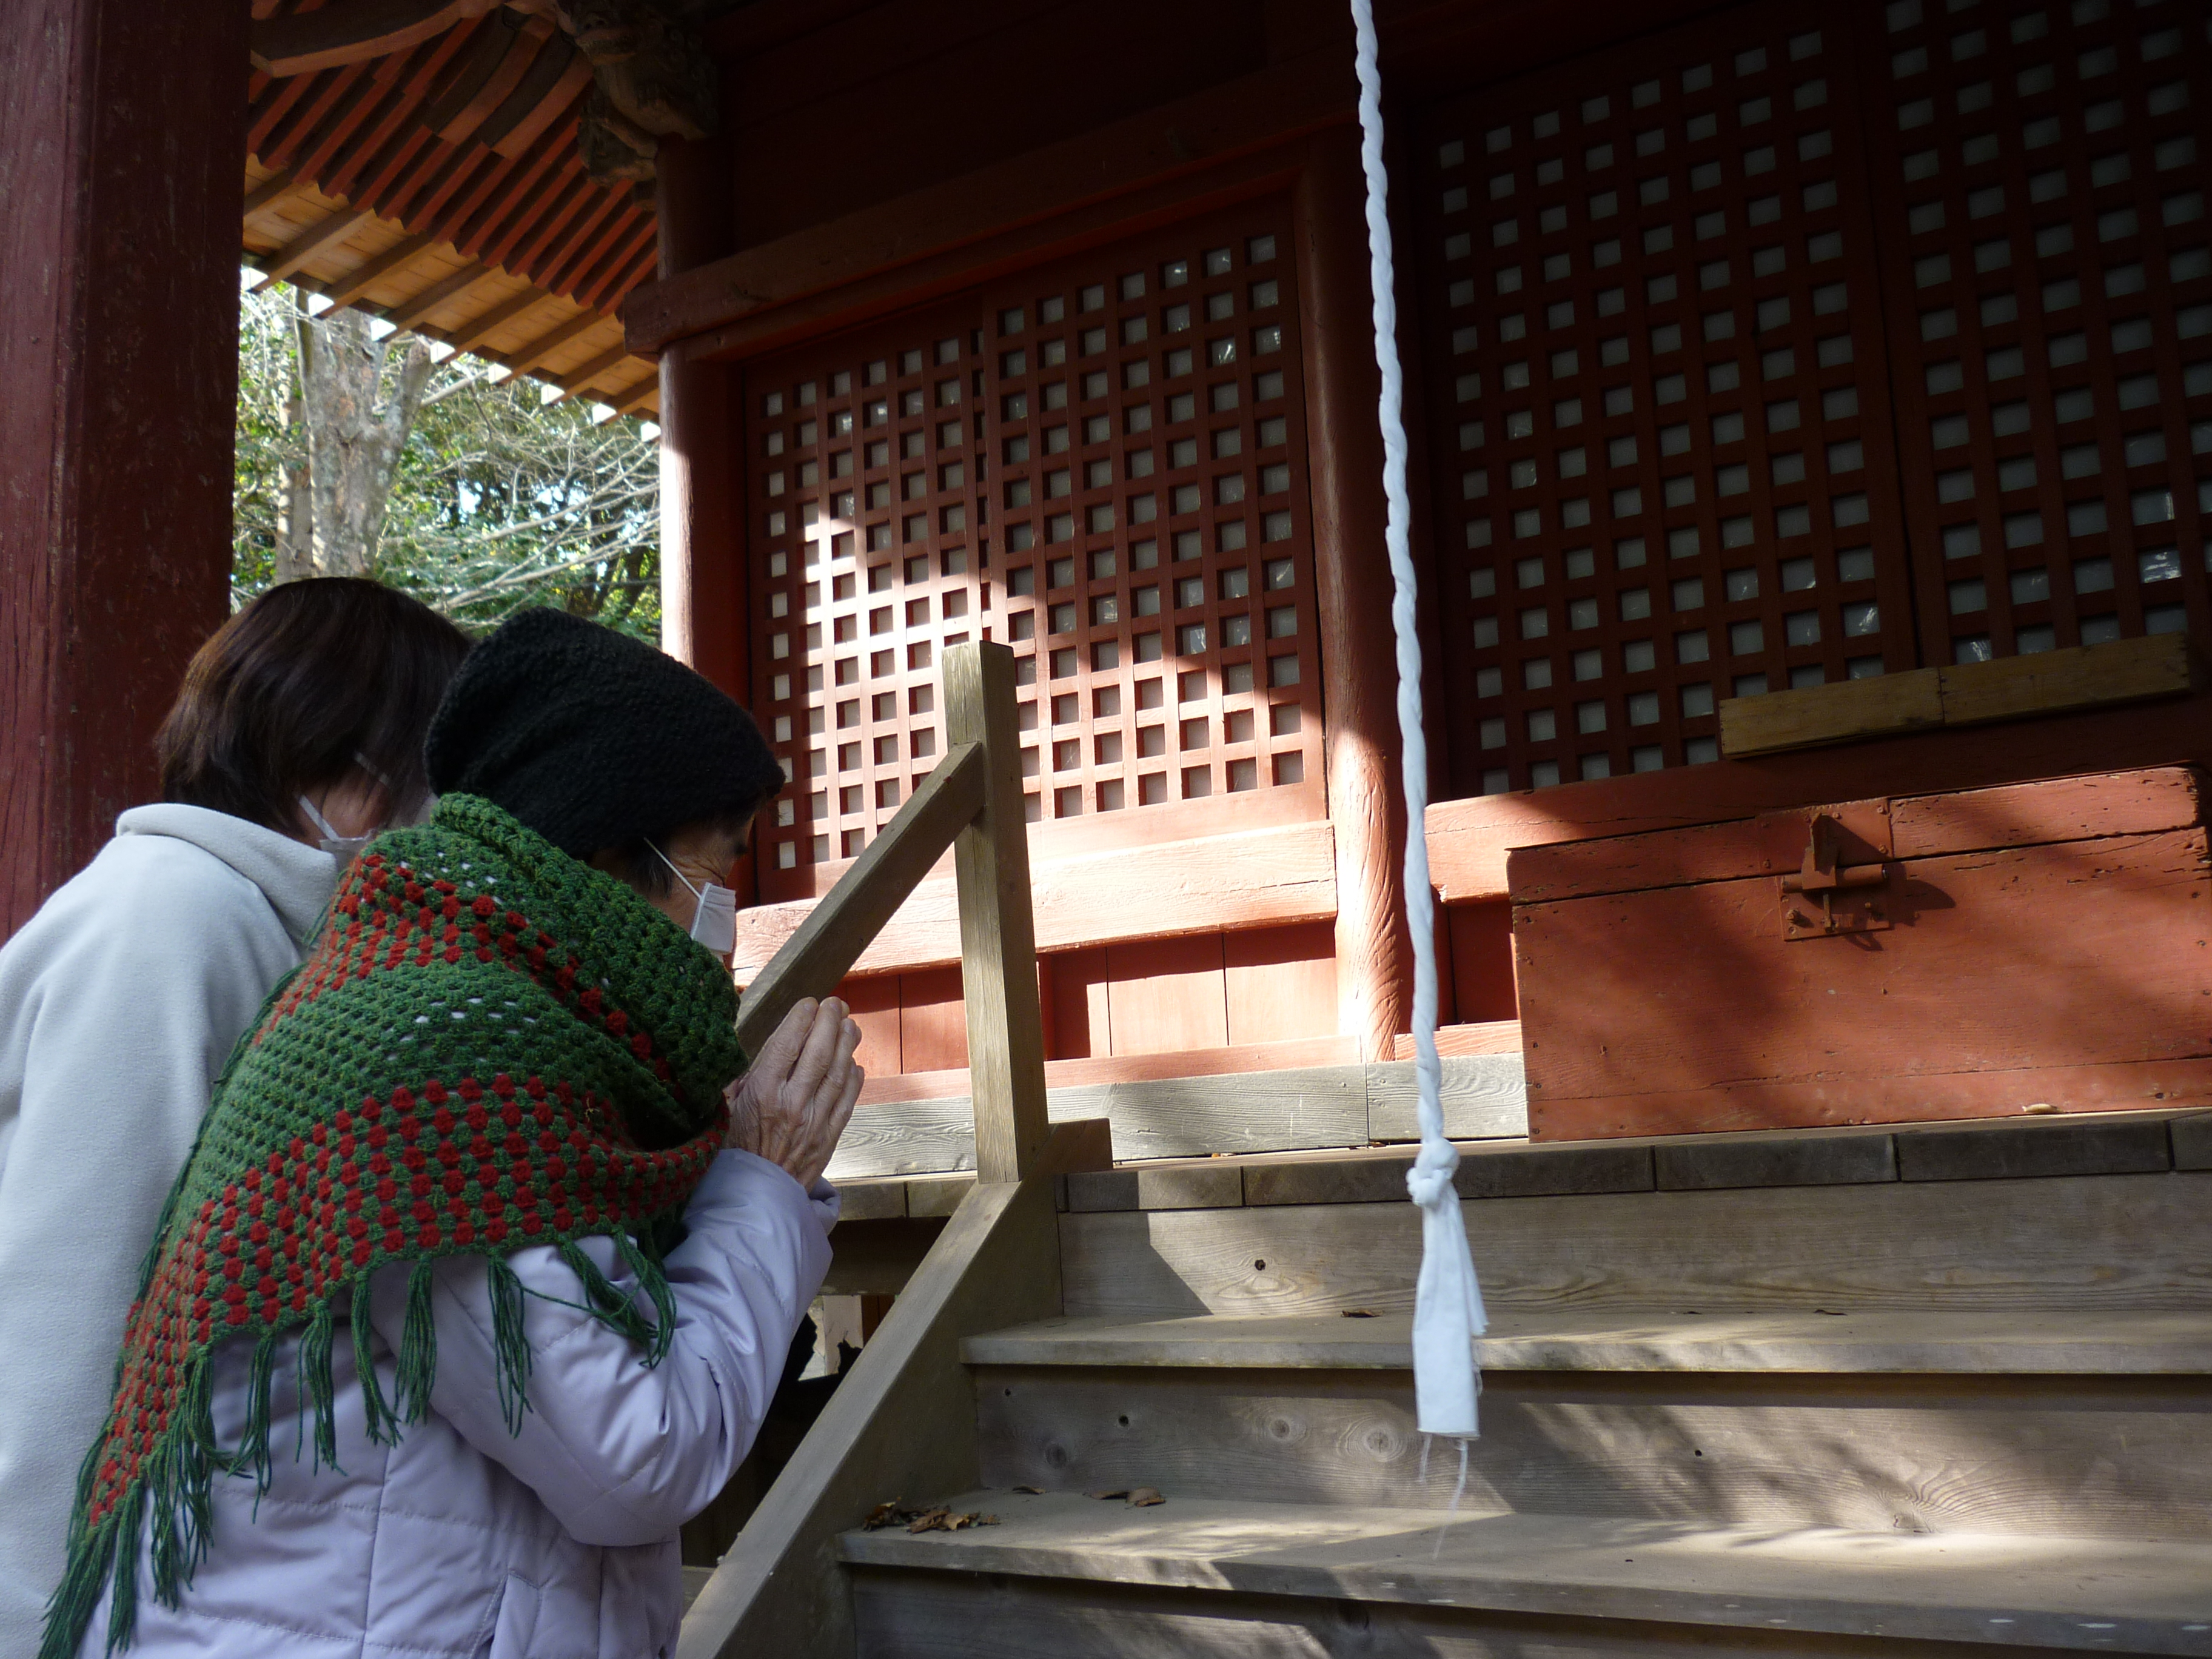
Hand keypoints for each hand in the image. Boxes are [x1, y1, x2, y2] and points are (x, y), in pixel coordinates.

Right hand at [724, 996, 863, 1188]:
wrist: (750, 1200)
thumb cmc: (729, 1153)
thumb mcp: (723, 1112)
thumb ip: (742, 1081)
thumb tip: (762, 1054)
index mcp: (761, 1094)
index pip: (786, 1046)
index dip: (801, 1020)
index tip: (809, 1003)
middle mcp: (792, 1105)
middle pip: (818, 1054)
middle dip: (829, 1024)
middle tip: (836, 1004)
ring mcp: (814, 1123)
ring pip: (838, 1075)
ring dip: (846, 1046)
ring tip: (850, 1025)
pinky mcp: (828, 1140)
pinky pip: (846, 1103)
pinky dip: (854, 1081)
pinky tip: (855, 1064)